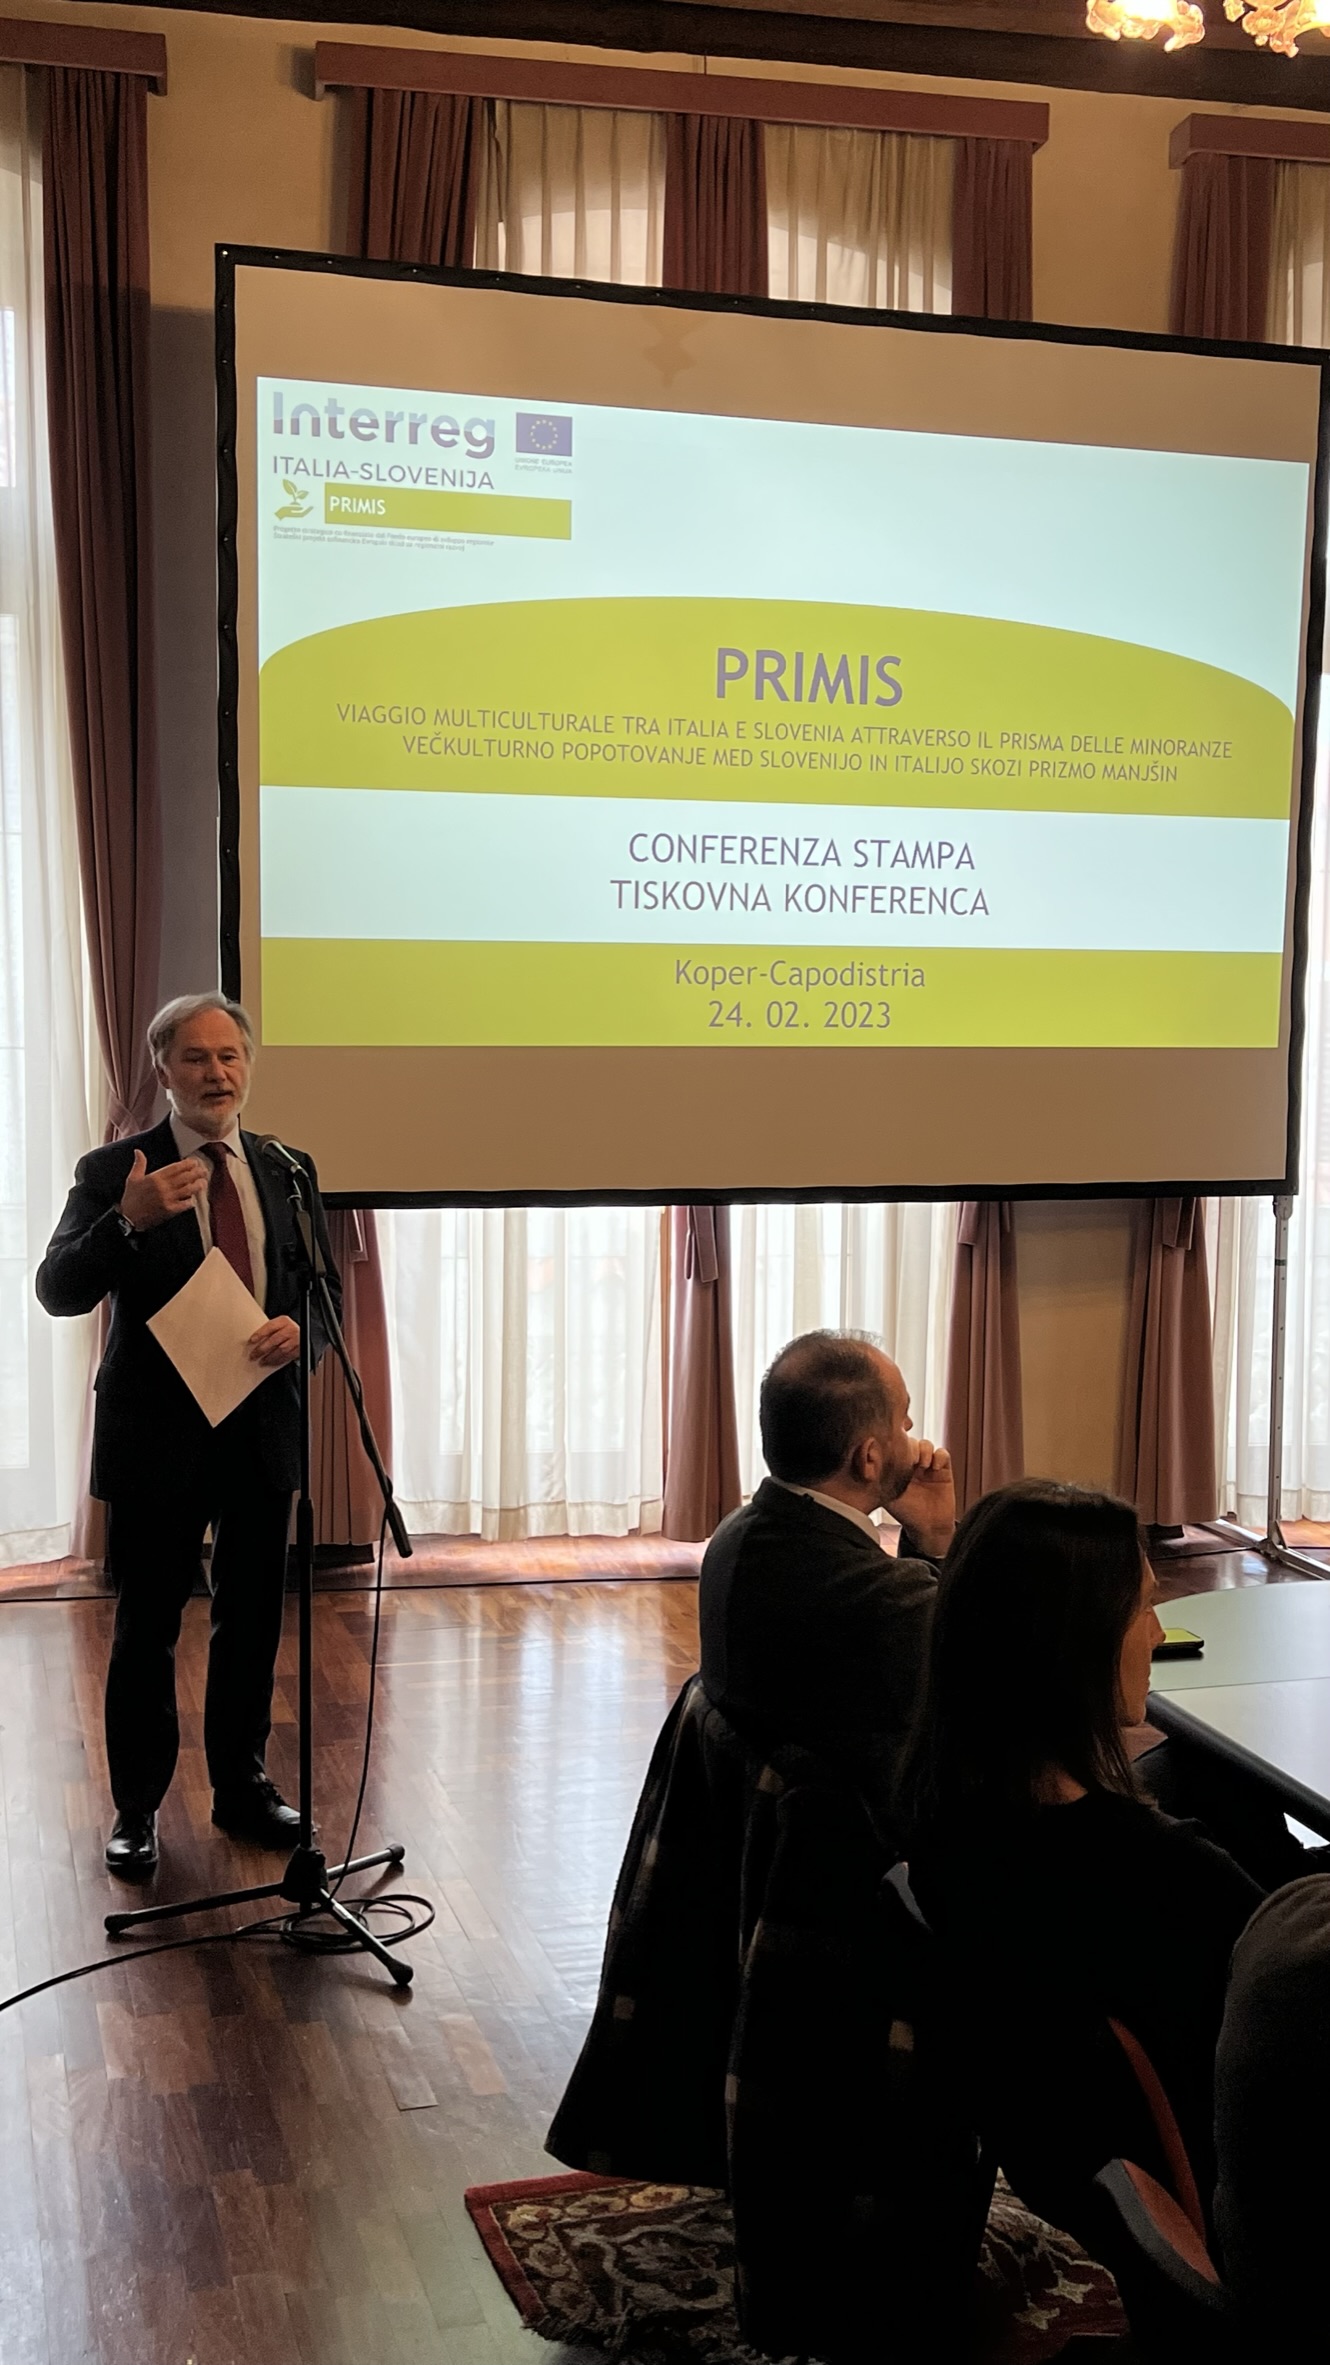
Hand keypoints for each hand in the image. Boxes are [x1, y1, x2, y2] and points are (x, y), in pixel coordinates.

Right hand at [119, 1148, 208, 1231]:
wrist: (128, 1218)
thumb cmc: (130, 1198)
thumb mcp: (132, 1179)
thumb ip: (139, 1164)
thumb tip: (138, 1151)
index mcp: (155, 1178)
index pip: (175, 1168)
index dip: (187, 1164)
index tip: (194, 1162)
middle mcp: (163, 1187)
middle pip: (184, 1177)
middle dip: (195, 1173)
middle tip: (203, 1170)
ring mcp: (168, 1199)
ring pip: (187, 1190)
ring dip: (196, 1186)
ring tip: (203, 1182)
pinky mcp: (169, 1211)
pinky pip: (184, 1205)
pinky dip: (190, 1202)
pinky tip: (194, 1200)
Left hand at [248, 1316, 299, 1369]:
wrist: (303, 1334)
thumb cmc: (287, 1330)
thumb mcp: (279, 1325)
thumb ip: (270, 1331)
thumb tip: (255, 1341)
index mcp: (284, 1321)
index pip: (270, 1326)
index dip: (260, 1334)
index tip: (252, 1341)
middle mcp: (291, 1329)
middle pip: (274, 1340)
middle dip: (262, 1349)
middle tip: (253, 1355)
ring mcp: (296, 1339)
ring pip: (281, 1350)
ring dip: (269, 1357)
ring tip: (261, 1361)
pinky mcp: (300, 1349)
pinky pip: (287, 1356)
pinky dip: (277, 1361)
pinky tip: (271, 1362)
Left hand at [890, 1439, 955, 1560]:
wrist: (928, 1526)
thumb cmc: (906, 1513)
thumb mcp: (887, 1495)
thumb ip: (879, 1480)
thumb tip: (866, 1466)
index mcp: (896, 1466)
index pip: (895, 1446)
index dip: (895, 1443)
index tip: (895, 1448)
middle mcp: (911, 1464)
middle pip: (911, 1441)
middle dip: (910, 1447)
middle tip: (910, 1459)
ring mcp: (927, 1465)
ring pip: (926, 1445)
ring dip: (925, 1450)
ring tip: (922, 1464)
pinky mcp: (943, 1470)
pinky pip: (942, 1454)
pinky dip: (939, 1456)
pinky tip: (935, 1468)